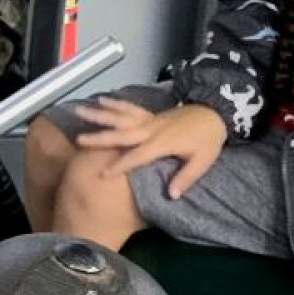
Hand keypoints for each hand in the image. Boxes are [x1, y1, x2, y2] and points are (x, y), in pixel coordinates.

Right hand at [73, 97, 227, 197]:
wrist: (214, 114)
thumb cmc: (208, 140)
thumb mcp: (203, 161)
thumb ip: (186, 177)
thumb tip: (172, 195)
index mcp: (162, 143)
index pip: (137, 156)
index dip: (120, 165)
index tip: (101, 174)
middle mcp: (150, 129)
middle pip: (121, 133)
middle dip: (100, 137)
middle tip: (79, 140)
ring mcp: (149, 119)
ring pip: (120, 116)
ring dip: (99, 114)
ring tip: (79, 111)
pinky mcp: (150, 114)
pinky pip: (129, 107)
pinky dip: (115, 102)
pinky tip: (100, 99)